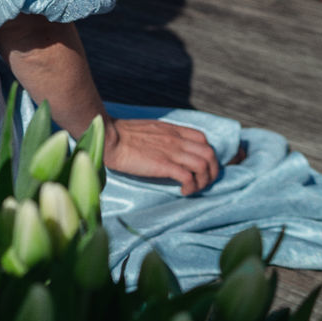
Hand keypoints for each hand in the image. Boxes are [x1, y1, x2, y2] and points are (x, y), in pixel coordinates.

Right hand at [105, 118, 220, 195]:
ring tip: (193, 189)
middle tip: (203, 182)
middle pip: (210, 153)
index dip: (207, 153)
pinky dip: (192, 187)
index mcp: (172, 130)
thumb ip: (161, 136)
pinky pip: (189, 177)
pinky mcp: (164, 165)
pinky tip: (183, 191)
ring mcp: (172, 152)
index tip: (200, 166)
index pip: (202, 139)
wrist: (109, 138)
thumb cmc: (121, 135)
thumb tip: (166, 148)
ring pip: (204, 165)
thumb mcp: (147, 129)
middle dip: (212, 171)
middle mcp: (176, 139)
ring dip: (204, 181)